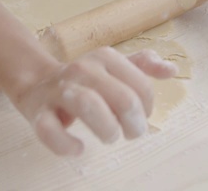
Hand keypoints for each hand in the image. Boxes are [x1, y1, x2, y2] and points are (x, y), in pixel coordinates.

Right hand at [11, 48, 176, 155]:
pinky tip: (78, 148)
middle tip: (132, 133)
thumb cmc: (84, 79)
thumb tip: (171, 70)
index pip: (141, 85)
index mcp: (105, 58)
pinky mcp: (38, 112)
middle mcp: (83, 70)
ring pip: (87, 105)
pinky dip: (66, 144)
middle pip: (121, 96)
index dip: (148, 107)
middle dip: (134, 122)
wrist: (36, 81)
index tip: (140, 116)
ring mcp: (59, 90)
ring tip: (111, 136)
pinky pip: (49, 130)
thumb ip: (142, 66)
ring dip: (107, 128)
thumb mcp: (113, 66)